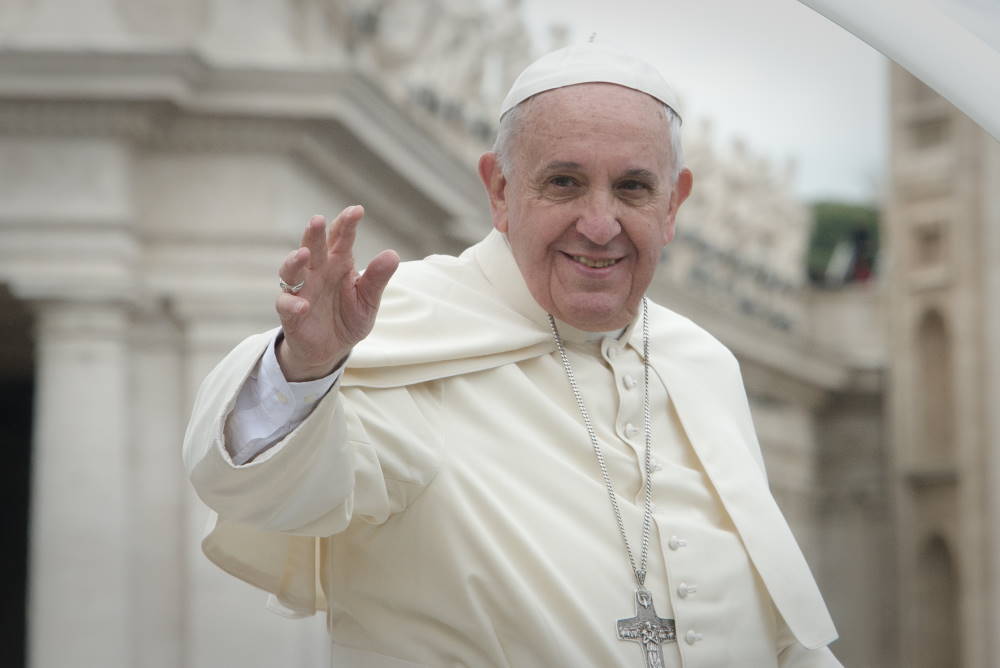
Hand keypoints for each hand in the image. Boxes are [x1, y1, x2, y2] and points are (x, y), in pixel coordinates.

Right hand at [275, 205, 398, 380]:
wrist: (332, 349)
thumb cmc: (349, 317)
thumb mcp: (368, 300)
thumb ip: (377, 279)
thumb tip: (392, 254)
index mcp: (338, 264)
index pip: (340, 238)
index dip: (346, 224)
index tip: (356, 211)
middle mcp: (317, 272)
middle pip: (313, 247)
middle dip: (314, 233)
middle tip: (318, 220)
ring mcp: (301, 290)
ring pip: (292, 270)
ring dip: (295, 261)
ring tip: (304, 254)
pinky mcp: (291, 313)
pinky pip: (287, 304)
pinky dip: (293, 304)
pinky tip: (304, 305)